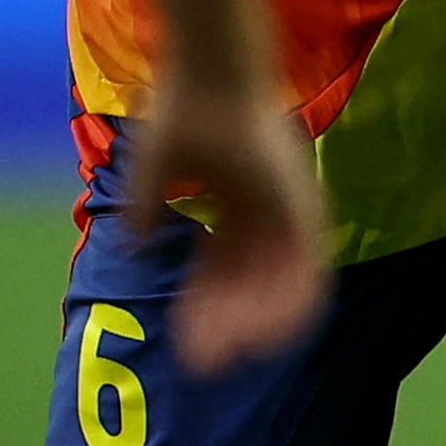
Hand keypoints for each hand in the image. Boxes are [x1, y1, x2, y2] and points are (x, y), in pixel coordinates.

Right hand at [127, 72, 327, 371]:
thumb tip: (135, 245)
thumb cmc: (184, 113)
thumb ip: (147, 209)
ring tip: (230, 356)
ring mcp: (289, 214)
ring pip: (279, 287)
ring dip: (255, 324)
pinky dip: (290, 306)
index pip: (220, 275)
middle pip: (248, 287)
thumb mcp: (157, 173)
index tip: (183, 345)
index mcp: (235, 210)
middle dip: (224, 326)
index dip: (201, 311)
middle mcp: (266, 217)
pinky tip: (267, 335)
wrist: (211, 81)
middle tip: (203, 364)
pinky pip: (310, 272)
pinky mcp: (306, 210)